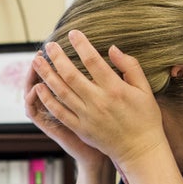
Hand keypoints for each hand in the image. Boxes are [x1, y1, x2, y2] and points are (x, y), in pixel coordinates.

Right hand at [23, 57, 106, 168]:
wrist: (100, 157)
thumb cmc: (107, 130)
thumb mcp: (104, 103)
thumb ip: (101, 83)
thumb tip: (105, 60)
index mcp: (70, 100)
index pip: (56, 78)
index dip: (52, 63)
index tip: (54, 50)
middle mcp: (57, 107)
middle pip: (40, 81)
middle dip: (40, 66)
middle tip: (40, 53)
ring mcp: (51, 117)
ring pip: (32, 94)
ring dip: (31, 79)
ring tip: (35, 64)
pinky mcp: (49, 127)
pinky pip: (34, 112)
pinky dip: (32, 100)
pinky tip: (36, 88)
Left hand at [29, 32, 167, 177]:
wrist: (140, 150)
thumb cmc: (145, 118)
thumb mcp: (145, 90)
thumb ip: (130, 67)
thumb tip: (112, 48)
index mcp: (115, 89)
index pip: (93, 61)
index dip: (81, 45)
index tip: (72, 34)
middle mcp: (98, 102)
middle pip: (71, 75)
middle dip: (57, 58)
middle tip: (48, 45)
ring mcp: (87, 116)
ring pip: (61, 92)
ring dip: (47, 75)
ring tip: (37, 62)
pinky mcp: (80, 129)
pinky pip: (59, 112)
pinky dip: (47, 99)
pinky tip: (39, 87)